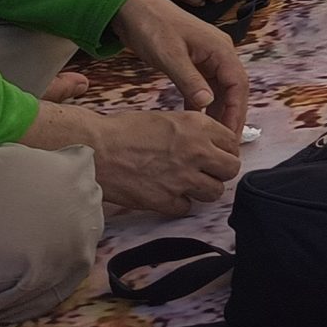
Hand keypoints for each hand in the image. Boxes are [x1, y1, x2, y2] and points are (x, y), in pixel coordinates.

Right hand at [44, 105, 241, 216]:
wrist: (94, 148)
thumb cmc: (122, 130)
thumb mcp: (167, 118)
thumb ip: (192, 131)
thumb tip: (207, 144)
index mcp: (198, 126)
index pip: (233, 143)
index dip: (225, 151)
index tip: (216, 155)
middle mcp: (196, 151)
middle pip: (231, 169)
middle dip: (220, 172)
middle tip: (206, 172)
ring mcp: (182, 177)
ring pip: (214, 192)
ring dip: (203, 190)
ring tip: (187, 185)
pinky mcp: (165, 199)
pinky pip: (186, 208)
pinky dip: (178, 204)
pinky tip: (166, 195)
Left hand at [110, 0, 248, 132]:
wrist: (134, 9)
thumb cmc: (153, 28)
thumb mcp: (170, 55)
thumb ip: (189, 80)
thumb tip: (207, 104)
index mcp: (221, 50)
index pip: (239, 85)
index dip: (237, 111)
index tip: (231, 135)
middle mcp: (221, 54)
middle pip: (234, 89)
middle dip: (232, 115)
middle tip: (226, 142)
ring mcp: (209, 57)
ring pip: (221, 89)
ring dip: (218, 110)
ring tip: (212, 136)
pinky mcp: (196, 62)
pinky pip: (206, 86)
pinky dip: (203, 102)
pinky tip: (196, 119)